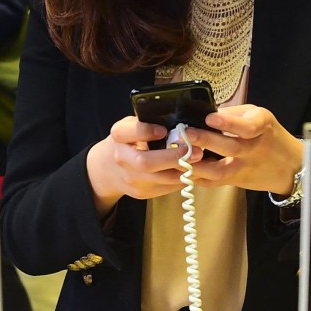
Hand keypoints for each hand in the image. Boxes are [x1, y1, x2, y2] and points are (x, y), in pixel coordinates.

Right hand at [86, 116, 200, 216]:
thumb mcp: (132, 125)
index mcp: (119, 136)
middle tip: (196, 151)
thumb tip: (179, 118)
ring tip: (200, 162)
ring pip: (160, 179)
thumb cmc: (129, 141)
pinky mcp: (141, 193)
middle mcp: (121, 159)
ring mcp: (130, 179)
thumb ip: (148, 122)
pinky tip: (193, 171)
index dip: (146, 131)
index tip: (164, 130)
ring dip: (183, 171)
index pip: (128, 132)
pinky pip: (165, 188)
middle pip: (146, 162)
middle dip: (173, 158)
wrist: (109, 168)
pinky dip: (182, 180)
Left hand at [182, 104, 303, 195]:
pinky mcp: (236, 181)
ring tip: (178, 156)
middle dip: (205, 140)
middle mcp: (252, 149)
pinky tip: (181, 171)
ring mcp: (244, 168)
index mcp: (261, 127)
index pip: (247, 126)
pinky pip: (214, 183)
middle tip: (185, 134)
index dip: (228, 122)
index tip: (210, 117)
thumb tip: (206, 112)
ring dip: (197, 165)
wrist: (289, 166)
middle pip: (229, 147)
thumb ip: (234, 113)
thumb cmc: (269, 134)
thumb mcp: (257, 115)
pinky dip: (197, 178)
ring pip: (219, 171)